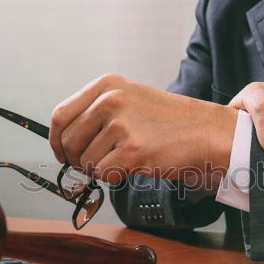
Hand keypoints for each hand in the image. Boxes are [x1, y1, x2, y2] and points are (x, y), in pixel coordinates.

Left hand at [49, 74, 237, 182]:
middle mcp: (111, 100)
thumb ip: (96, 112)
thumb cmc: (169, 121)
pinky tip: (133, 166)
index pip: (60, 115)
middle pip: (68, 141)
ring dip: (101, 169)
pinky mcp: (132, 150)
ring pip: (86, 162)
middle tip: (98, 163)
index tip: (62, 153)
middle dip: (78, 160)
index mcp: (106, 85)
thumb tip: (64, 140)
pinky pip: (103, 175)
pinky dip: (114, 178)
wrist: (206, 132)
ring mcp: (121, 124)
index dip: (57, 140)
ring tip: (126, 159)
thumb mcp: (129, 100)